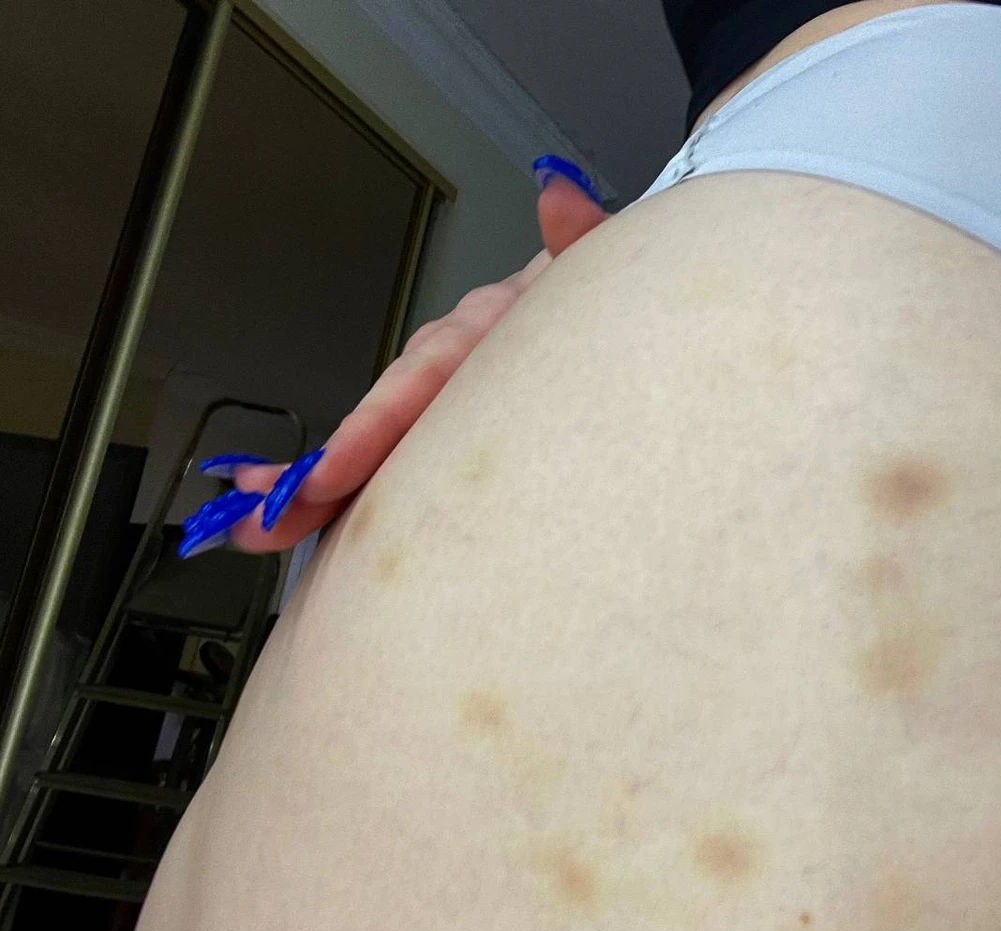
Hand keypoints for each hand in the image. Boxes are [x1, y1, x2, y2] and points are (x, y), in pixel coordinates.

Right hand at [179, 158, 608, 556]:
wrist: (605, 299)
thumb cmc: (596, 291)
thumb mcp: (602, 263)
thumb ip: (585, 237)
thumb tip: (558, 199)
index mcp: (486, 328)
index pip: (423, 378)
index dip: (371, 428)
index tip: (328, 472)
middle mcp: (452, 362)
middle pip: (379, 418)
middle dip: (319, 471)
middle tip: (264, 517)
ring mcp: (448, 394)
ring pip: (377, 443)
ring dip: (316, 487)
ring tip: (261, 527)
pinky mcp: (452, 422)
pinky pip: (399, 458)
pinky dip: (348, 490)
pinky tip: (300, 522)